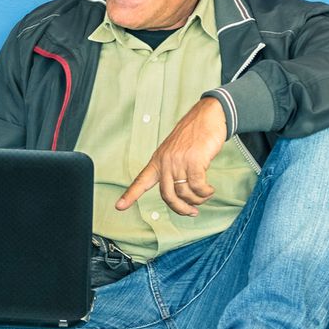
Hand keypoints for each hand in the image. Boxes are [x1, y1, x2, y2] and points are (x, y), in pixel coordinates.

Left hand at [116, 97, 227, 216]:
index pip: (141, 180)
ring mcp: (179, 161)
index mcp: (158, 160)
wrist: (207, 116)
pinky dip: (205, 192)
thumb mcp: (175, 151)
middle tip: (191, 212)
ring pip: (184, 193)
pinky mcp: (194, 161)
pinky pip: (198, 186)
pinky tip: (209, 190)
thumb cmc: (194, 134)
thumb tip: (182, 193)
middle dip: (180, 209)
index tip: (119, 207)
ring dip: (197, 200)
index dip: (130, 195)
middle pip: (167, 195)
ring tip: (204, 195)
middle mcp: (166, 162)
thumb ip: (173, 169)